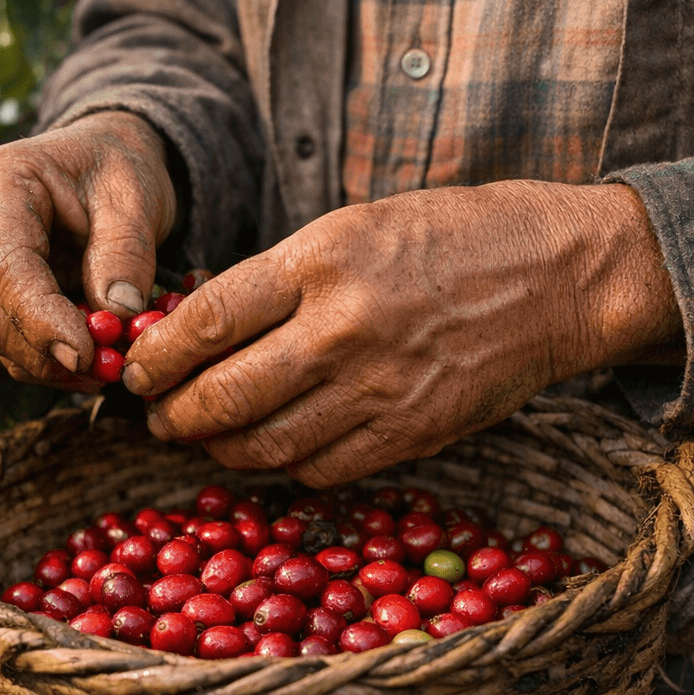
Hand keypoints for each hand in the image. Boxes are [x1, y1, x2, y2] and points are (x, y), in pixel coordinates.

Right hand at [0, 111, 177, 387]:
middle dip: (46, 353)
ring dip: (49, 362)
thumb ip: (125, 253)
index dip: (42, 321)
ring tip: (106, 364)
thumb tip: (117, 314)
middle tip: (107, 371)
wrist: (97, 166)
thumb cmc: (112, 170)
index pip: (5, 268)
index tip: (85, 357)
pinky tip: (89, 359)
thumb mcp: (133, 198)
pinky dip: (46, 359)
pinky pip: (6, 340)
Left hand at [121, 180, 680, 485]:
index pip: (206, 321)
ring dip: (221, 450)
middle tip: (157, 417)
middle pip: (225, 395)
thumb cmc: (450, 236)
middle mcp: (343, 328)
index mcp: (321, 260)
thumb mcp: (353, 226)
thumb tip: (198, 325)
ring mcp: (379, 388)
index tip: (135, 370)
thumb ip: (278, 279)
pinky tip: (273, 452)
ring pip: (267, 445)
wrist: (558, 274)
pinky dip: (285, 467)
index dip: (156, 357)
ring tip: (205, 439)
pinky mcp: (411, 433)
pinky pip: (323, 469)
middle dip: (174, 415)